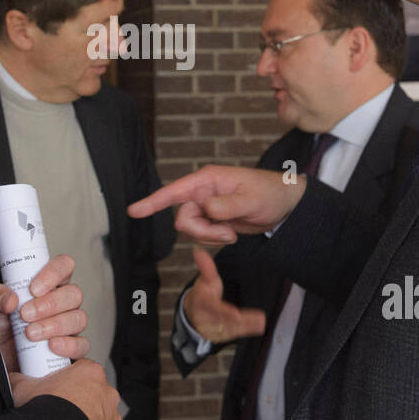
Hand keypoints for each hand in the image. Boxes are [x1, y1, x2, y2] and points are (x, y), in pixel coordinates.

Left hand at [0, 254, 88, 373]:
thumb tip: (10, 299)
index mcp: (48, 284)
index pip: (64, 266)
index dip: (54, 273)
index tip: (34, 288)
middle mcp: (62, 302)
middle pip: (74, 294)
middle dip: (50, 304)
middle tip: (26, 314)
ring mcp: (68, 325)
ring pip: (78, 318)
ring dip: (55, 325)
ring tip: (31, 333)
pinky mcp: (70, 347)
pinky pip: (82, 345)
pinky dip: (69, 345)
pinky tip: (52, 346)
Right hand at [10, 359, 124, 419]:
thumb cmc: (44, 412)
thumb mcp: (24, 388)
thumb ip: (21, 379)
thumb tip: (14, 377)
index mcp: (90, 373)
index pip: (82, 370)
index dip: (68, 378)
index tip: (57, 388)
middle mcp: (107, 393)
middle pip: (93, 393)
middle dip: (79, 400)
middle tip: (60, 410)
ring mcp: (113, 418)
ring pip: (101, 417)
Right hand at [127, 164, 306, 246]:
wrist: (284, 206)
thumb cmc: (271, 194)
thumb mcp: (252, 200)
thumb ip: (227, 205)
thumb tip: (206, 208)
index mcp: (207, 180)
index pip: (174, 191)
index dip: (153, 201)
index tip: (134, 211)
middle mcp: (202, 191)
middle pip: (182, 218)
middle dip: (202, 231)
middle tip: (229, 234)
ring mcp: (206, 206)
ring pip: (191, 229)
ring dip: (211, 236)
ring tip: (233, 232)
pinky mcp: (211, 219)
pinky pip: (201, 235)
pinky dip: (214, 239)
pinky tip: (232, 233)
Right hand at [183, 247, 265, 343]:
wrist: (193, 312)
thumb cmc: (203, 294)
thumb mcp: (205, 280)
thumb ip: (205, 267)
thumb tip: (198, 251)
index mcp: (202, 304)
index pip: (213, 309)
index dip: (224, 312)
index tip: (235, 313)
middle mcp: (206, 319)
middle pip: (224, 321)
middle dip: (239, 322)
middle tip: (257, 320)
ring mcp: (213, 328)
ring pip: (230, 329)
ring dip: (246, 327)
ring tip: (261, 323)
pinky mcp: (221, 335)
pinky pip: (233, 334)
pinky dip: (246, 331)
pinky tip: (259, 327)